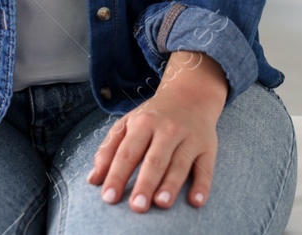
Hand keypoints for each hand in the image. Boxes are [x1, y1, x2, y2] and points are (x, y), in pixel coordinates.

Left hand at [88, 51, 226, 210]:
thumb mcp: (128, 124)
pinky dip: (202, 184)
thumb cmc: (153, 116)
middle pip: (155, 159)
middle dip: (145, 183)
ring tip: (161, 203)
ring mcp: (189, 137)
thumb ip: (109, 150)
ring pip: (180, 163)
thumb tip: (93, 179)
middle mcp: (167, 129)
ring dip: (171, 184)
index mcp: (143, 123)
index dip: (117, 175)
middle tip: (136, 206)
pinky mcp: (208, 146)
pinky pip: (206, 167)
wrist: (190, 95)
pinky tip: (196, 200)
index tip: (108, 197)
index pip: (127, 153)